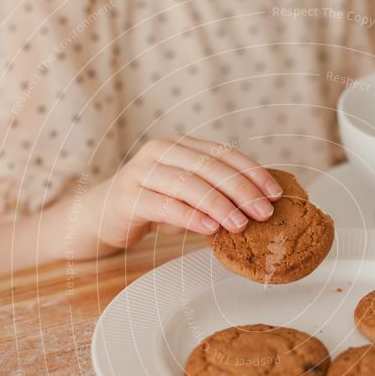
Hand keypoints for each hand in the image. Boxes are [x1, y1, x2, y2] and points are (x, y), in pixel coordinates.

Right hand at [87, 136, 283, 248]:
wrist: (99, 216)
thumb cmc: (151, 205)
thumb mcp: (186, 195)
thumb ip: (215, 193)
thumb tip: (260, 207)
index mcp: (180, 146)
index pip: (223, 154)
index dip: (252, 172)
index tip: (276, 193)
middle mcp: (161, 151)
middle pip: (209, 167)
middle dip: (241, 190)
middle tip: (264, 212)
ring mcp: (141, 172)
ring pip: (188, 184)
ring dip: (219, 205)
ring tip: (241, 224)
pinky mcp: (127, 198)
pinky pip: (164, 205)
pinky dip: (190, 217)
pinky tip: (210, 229)